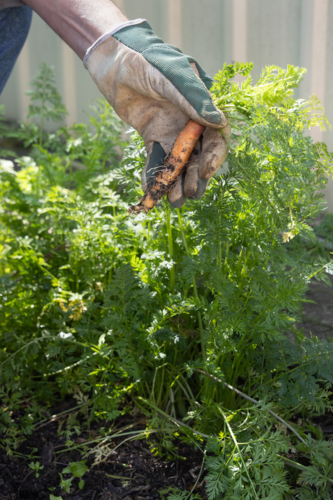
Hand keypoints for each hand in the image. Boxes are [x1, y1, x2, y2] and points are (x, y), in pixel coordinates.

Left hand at [85, 20, 229, 206]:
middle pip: (199, 155)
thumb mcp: (171, 76)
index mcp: (201, 105)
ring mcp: (172, 129)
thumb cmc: (147, 59)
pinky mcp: (153, 135)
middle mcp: (190, 120)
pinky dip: (154, 175)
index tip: (205, 172)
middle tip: (190, 194)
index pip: (217, 136)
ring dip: (176, 181)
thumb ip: (193, 98)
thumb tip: (218, 122)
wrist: (114, 59)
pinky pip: (156, 159)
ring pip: (179, 161)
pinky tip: (150, 192)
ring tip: (172, 200)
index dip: (214, 157)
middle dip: (195, 176)